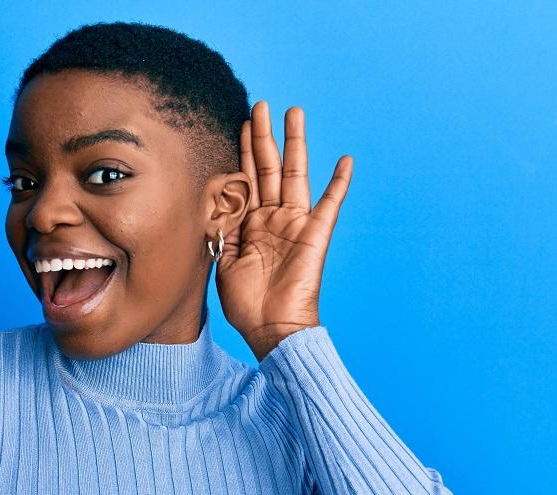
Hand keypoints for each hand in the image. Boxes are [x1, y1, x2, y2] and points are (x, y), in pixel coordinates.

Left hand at [215, 100, 352, 360]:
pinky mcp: (315, 236)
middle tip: (261, 104)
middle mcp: (274, 218)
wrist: (270, 328)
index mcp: (252, 224)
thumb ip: (220, 227)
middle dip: (265, 135)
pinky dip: (339, 183)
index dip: (243, 151)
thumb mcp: (222, 260)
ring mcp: (295, 224)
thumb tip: (212, 199)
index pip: (246, 179)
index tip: (240, 124)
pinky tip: (345, 160)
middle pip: (269, 167)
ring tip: (295, 113)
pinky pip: (331, 205)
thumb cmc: (246, 303)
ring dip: (295, 143)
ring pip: (295, 174)